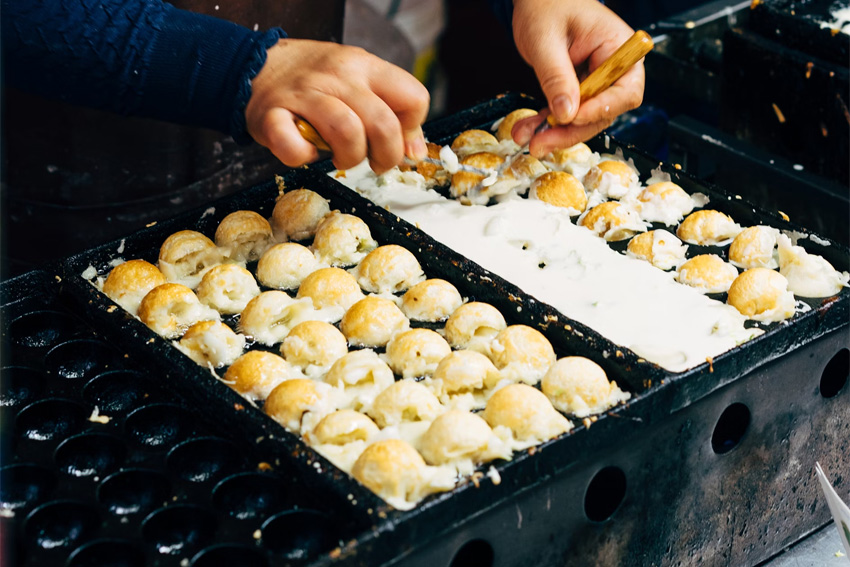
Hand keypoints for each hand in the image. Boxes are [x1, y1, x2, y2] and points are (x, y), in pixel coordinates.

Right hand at [245, 39, 429, 172]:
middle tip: (375, 162)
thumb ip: (392, 113)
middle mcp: (338, 76)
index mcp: (365, 66)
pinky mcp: (272, 116)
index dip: (410, 130)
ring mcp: (304, 94)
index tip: (396, 141)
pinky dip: (303, 158)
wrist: (255, 65)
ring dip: (349, 157)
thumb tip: (415, 152)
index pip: (413, 98)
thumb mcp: (360, 82)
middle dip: (386, 156)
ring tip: (341, 157)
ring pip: (346, 132)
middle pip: (383, 123)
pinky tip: (305, 152)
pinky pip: (294, 148)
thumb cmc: (316, 82)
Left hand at [509, 0, 644, 156]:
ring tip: (525, 138)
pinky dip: (547, 123)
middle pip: (603, 112)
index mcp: (619, 47)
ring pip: (583, 119)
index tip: (572, 117)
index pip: (625, 90)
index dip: (601, 109)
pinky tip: (527, 129)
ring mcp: (596, 80)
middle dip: (571, 131)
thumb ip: (556, 76)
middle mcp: (613, 67)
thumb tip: (566, 113)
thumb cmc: (547, 6)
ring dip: (554, 132)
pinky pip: (567, 112)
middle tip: (540, 143)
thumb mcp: (547, 41)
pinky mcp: (578, 88)